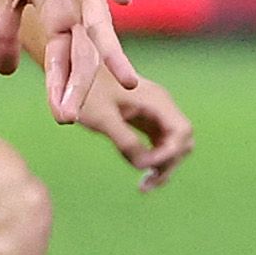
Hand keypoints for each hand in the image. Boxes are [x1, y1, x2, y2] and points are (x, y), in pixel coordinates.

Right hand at [0, 0, 139, 127]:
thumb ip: (7, 33)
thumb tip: (5, 73)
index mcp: (58, 18)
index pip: (62, 61)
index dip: (62, 88)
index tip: (64, 119)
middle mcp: (77, 7)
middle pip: (83, 54)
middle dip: (79, 85)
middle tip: (73, 117)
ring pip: (101, 25)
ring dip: (112, 53)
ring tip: (128, 81)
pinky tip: (124, 1)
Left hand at [74, 68, 195, 190]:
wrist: (72, 68)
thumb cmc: (85, 91)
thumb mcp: (102, 118)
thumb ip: (124, 141)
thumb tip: (143, 166)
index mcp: (156, 100)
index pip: (181, 132)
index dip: (168, 155)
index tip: (143, 166)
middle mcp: (161, 104)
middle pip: (183, 141)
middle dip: (169, 164)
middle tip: (146, 183)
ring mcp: (155, 111)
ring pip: (173, 144)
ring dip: (163, 165)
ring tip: (144, 186)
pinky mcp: (145, 118)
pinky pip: (159, 142)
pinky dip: (154, 158)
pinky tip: (138, 170)